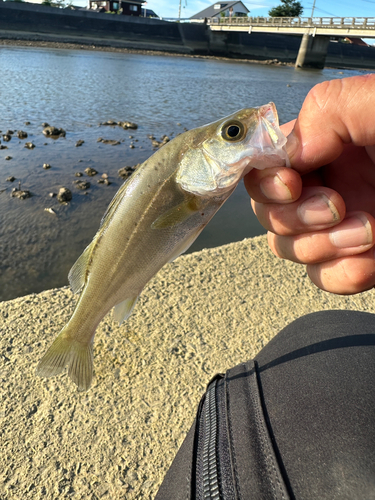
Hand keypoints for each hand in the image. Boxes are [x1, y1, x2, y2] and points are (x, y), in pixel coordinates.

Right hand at [245, 74, 374, 294]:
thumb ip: (330, 110)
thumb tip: (293, 154)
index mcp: (326, 145)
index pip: (263, 167)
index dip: (265, 181)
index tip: (292, 183)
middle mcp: (326, 185)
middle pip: (269, 214)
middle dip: (297, 217)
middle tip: (338, 206)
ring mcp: (340, 227)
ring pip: (291, 249)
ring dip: (323, 246)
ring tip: (368, 231)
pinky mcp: (359, 259)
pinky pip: (325, 278)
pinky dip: (344, 274)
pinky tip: (374, 259)